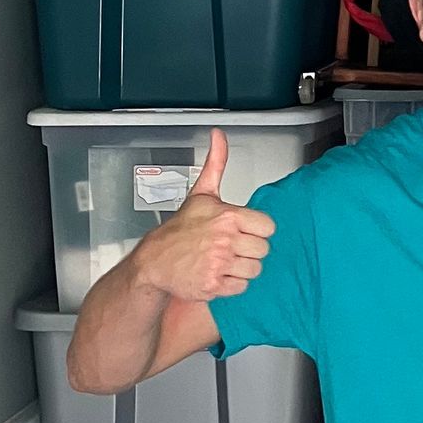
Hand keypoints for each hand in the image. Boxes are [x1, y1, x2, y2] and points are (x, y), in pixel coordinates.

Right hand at [129, 129, 275, 303]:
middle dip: (248, 250)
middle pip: (263, 250)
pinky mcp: (213, 286)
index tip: (241, 230)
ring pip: (254, 270)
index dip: (256, 230)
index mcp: (228, 216)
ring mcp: (219, 264)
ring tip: (224, 261)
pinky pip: (241, 288)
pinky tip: (217, 274)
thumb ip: (216, 163)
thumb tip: (218, 134)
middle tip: (230, 247)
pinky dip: (231, 284)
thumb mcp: (201, 193)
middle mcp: (225, 240)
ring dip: (241, 268)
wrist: (153, 261)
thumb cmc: (180, 229)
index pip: (268, 227)